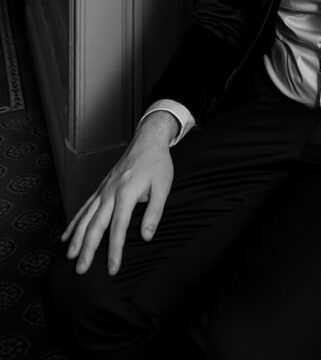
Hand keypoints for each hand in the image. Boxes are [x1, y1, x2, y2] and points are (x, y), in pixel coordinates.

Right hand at [61, 111, 175, 276]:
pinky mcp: (100, 188)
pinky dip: (74, 222)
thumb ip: (154, 212)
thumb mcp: (163, 186)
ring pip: (86, 217)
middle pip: (96, 225)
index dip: (115, 250)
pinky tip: (67, 236)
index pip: (119, 227)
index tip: (113, 269)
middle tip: (81, 270)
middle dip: (88, 249)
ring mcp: (103, 190)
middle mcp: (110, 192)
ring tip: (69, 257)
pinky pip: (84, 207)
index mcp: (127, 192)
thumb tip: (146, 237)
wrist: (147, 141)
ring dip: (77, 238)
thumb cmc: (157, 164)